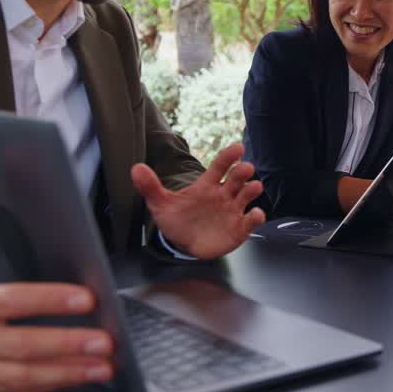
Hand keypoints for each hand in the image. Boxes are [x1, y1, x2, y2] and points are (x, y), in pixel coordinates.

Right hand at [0, 160, 114, 391]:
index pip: (9, 302)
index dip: (47, 301)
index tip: (85, 298)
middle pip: (19, 346)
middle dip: (66, 344)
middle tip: (106, 340)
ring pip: (22, 375)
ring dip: (66, 372)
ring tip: (104, 365)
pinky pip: (17, 389)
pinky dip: (51, 385)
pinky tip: (80, 376)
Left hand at [133, 142, 265, 259]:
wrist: (184, 243)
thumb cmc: (176, 219)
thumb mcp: (160, 203)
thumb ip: (150, 186)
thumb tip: (136, 168)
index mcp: (207, 184)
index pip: (220, 165)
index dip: (228, 156)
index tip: (237, 148)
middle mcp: (224, 194)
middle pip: (237, 178)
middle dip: (243, 171)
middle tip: (246, 168)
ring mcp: (233, 210)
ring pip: (248, 195)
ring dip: (252, 190)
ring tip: (253, 188)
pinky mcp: (239, 227)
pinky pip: (251, 220)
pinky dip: (256, 216)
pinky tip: (255, 214)